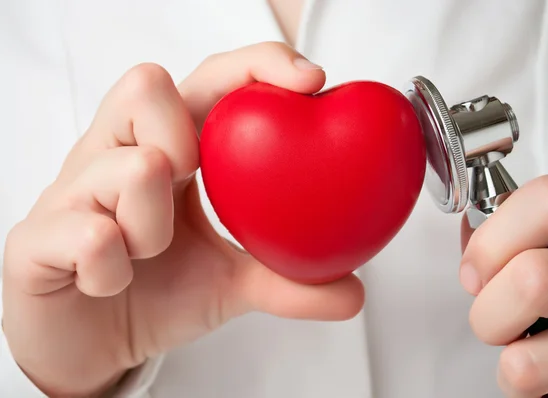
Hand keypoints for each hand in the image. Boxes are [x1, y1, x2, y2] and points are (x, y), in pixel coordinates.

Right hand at [1, 42, 363, 397]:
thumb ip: (286, 280)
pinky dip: (112, 266)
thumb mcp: (230, 284)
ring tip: (148, 254)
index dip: (256, 66)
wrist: (89, 344)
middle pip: (144, 84)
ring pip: (122, 165)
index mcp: (165, 151)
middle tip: (189, 181)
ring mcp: (71, 192)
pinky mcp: (35, 239)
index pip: (207, 80)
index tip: (309, 81)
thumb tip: (353, 291)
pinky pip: (83, 232)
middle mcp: (115, 156)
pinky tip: (111, 282)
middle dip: (181, 136)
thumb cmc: (156, 293)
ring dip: (151, 222)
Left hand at [460, 175, 547, 396]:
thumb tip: (469, 252)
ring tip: (528, 349)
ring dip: (509, 366)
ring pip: (525, 364)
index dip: (494, 240)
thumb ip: (499, 235)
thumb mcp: (538, 242)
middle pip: (533, 281)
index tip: (475, 272)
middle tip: (497, 317)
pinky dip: (537, 395)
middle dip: (488, 312)